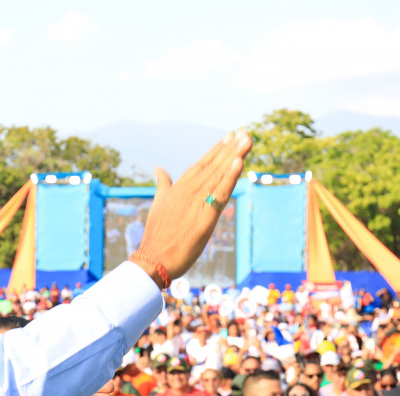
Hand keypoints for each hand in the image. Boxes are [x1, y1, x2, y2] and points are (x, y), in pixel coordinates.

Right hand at [134, 132, 251, 281]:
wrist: (152, 259)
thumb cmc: (157, 236)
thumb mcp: (158, 205)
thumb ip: (162, 185)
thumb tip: (158, 168)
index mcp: (178, 189)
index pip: (201, 165)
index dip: (216, 150)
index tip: (230, 137)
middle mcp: (187, 192)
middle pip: (213, 167)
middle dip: (230, 149)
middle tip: (244, 133)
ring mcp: (195, 203)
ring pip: (218, 176)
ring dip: (234, 157)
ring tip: (246, 140)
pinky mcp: (204, 218)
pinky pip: (220, 194)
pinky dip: (230, 178)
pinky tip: (239, 162)